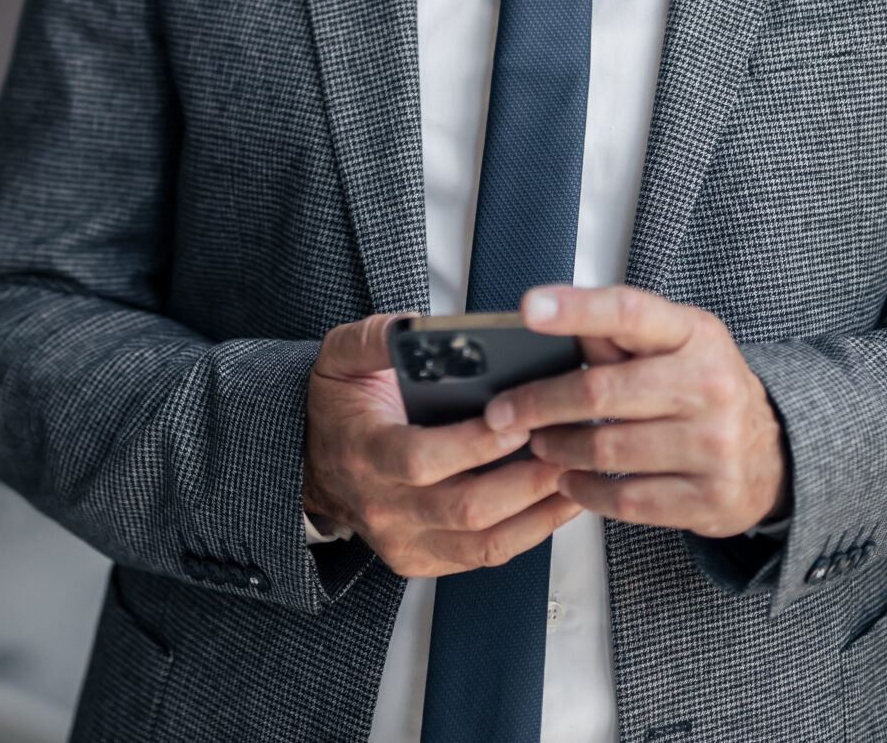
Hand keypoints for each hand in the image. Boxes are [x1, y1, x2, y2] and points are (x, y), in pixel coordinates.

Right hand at [302, 314, 583, 578]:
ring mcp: (404, 541)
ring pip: (484, 541)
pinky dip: (530, 532)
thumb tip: (413, 327)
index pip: (421, 459)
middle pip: (465, 508)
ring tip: (574, 474)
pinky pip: (485, 556)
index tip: (518, 421)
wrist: (312, 462)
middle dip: (525, 480)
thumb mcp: (339, 358)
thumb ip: (374, 339)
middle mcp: (382, 506)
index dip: (474, 446)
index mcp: (363, 453)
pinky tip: (557, 502)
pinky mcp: (424, 559)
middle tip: (566, 448)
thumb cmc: (337, 409)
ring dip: (539, 511)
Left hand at [488, 285, 789, 539]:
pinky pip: (625, 499)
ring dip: (557, 449)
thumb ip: (616, 334)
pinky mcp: (710, 498)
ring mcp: (715, 446)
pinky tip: (570, 480)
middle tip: (502, 413)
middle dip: (538, 403)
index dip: (576, 308)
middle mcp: (710, 386)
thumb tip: (550, 325)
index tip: (529, 308)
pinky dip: (585, 491)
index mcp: (695, 335)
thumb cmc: (702, 390)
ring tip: (539, 444)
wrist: (773, 457)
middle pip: (600, 391)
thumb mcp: (674, 346)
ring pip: (606, 449)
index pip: (629, 311)